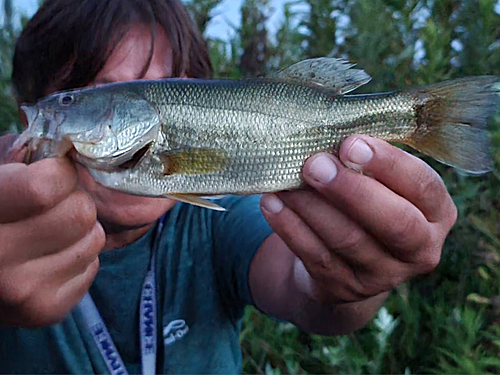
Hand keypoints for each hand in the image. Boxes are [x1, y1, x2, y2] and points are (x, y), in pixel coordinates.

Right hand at [0, 135, 103, 326]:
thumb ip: (21, 153)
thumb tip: (67, 144)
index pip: (46, 187)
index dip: (59, 173)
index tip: (52, 173)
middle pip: (80, 213)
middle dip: (73, 200)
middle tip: (52, 205)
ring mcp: (22, 291)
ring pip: (93, 239)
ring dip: (81, 230)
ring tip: (50, 232)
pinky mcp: (46, 311)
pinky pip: (92, 266)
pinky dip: (79, 257)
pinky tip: (50, 257)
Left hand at [260, 135, 456, 303]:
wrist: (349, 264)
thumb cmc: (368, 205)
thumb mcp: (381, 185)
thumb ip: (367, 164)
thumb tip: (328, 133)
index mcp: (436, 214)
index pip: (423, 186)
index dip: (388, 164)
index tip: (350, 143)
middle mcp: (419, 250)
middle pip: (393, 222)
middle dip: (350, 190)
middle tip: (315, 164)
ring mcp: (382, 275)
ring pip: (347, 240)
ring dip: (312, 206)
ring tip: (285, 181)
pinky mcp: (345, 288)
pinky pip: (315, 256)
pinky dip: (290, 227)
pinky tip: (272, 203)